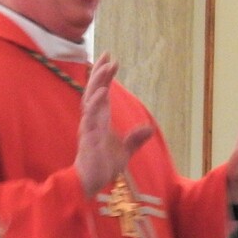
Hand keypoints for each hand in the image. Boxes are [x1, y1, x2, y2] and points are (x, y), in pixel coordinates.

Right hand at [75, 54, 153, 196]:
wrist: (92, 184)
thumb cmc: (103, 167)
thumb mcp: (125, 151)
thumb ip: (135, 139)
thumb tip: (149, 129)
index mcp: (99, 120)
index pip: (101, 92)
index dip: (104, 76)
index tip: (110, 58)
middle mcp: (92, 119)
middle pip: (93, 90)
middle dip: (99, 72)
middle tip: (107, 54)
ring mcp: (89, 126)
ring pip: (90, 99)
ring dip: (97, 82)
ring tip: (106, 67)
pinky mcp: (88, 136)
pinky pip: (90, 117)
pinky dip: (95, 104)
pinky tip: (102, 92)